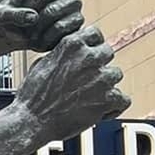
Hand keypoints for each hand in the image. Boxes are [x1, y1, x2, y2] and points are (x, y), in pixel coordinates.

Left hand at [0, 0, 84, 52]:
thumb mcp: (5, 13)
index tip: (13, 4)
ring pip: (52, 11)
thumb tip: (32, 17)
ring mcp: (74, 2)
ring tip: (30, 32)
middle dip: (27, 10)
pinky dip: (45, 36)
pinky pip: (60, 27)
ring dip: (36, 26)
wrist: (24, 37)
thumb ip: (13, 12)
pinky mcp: (78, 19)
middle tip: (21, 22)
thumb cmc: (16, 18)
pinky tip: (39, 39)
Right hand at [7, 25, 129, 146]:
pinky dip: (114, 107)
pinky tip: (101, 111)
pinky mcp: (107, 99)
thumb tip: (71, 54)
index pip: (95, 34)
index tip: (87, 55)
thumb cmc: (32, 95)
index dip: (91, 45)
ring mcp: (101, 78)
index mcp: (72, 44)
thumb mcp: (41, 63)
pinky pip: (123, 100)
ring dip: (106, 85)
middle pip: (107, 53)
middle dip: (98, 65)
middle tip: (86, 80)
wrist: (31, 121)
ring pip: (115, 75)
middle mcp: (89, 57)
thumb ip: (62, 54)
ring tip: (90, 97)